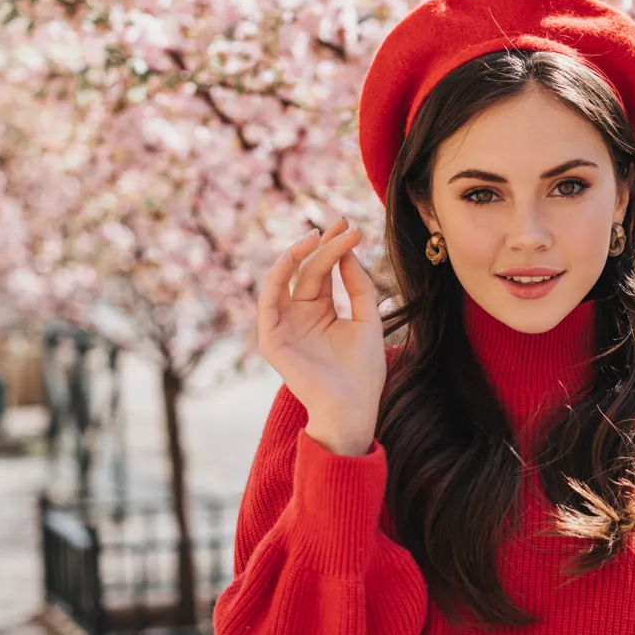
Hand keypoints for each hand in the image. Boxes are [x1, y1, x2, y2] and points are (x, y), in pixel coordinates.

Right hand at [259, 219, 385, 455]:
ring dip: (297, 254)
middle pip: (308, 270)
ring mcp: (284, 325)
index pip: (324, 270)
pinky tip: (295, 258)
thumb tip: (348, 251)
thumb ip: (359, 286)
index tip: (351, 226)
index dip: (335, 247)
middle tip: (342, 226)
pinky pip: (267, 302)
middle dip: (324, 246)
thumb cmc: (363, 370)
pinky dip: (277, 277)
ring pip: (283, 279)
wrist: (353, 408)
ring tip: (318, 236)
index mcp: (321, 310)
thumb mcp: (367, 320)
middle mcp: (299, 314)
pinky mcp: (272, 339)